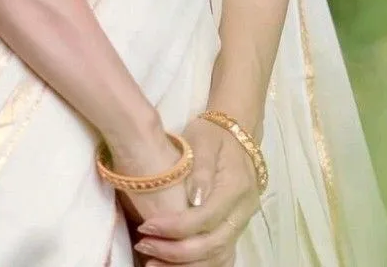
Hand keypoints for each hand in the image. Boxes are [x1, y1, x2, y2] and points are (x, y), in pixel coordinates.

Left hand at [129, 116, 260, 264]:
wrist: (237, 133)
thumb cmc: (214, 135)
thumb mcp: (204, 140)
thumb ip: (201, 169)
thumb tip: (194, 199)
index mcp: (235, 187)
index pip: (205, 218)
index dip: (175, 227)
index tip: (147, 227)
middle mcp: (242, 211)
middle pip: (212, 245)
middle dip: (175, 252)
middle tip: (144, 246)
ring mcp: (241, 223)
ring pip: (218, 258)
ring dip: (184, 266)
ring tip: (152, 264)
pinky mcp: (235, 230)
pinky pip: (222, 258)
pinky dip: (199, 266)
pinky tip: (175, 266)